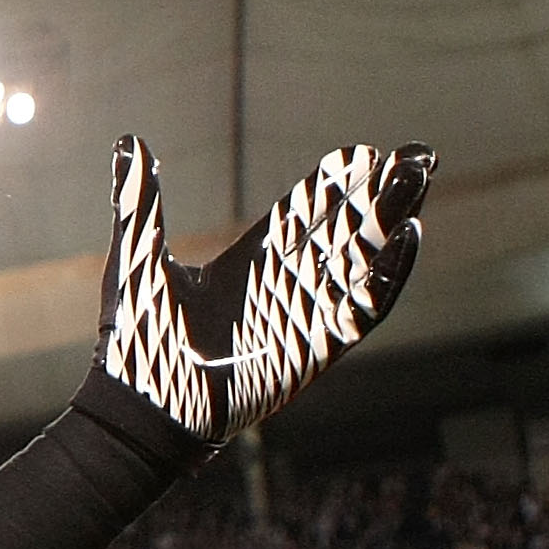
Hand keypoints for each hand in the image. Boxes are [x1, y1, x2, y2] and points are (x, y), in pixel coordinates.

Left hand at [96, 136, 431, 447]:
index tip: (363, 153)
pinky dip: (390, 274)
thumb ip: (140, 201)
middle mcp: (280, 287)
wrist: (141, 406)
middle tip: (416, 154)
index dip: (333, 187)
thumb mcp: (139, 255)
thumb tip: (127, 142)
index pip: (301, 217)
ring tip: (420, 178)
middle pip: (342, 233)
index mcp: (246, 265)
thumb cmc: (134, 337)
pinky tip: (409, 235)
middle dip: (379, 196)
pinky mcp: (315, 349)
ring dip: (393, 222)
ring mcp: (301, 316)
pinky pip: (364, 308)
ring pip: (361, 262)